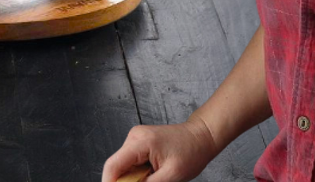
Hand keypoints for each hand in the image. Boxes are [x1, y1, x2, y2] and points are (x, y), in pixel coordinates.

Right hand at [101, 117, 219, 181]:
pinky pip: (131, 163)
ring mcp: (136, 139)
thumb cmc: (191, 152)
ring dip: (132, 179)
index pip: (113, 165)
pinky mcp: (139, 143)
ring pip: (124, 167)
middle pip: (117, 167)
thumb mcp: (171, 176)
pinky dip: (138, 174)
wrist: (201, 136)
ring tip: (155, 178)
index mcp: (140, 142)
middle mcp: (134, 137)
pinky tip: (152, 175)